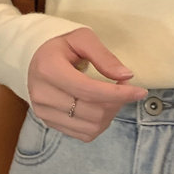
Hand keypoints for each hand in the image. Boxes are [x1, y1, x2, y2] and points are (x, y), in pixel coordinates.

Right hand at [27, 28, 147, 141]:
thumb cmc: (61, 45)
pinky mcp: (49, 123)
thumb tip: (126, 76)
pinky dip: (100, 124)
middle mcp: (43, 95)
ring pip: (90, 126)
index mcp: (49, 70)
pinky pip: (83, 134)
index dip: (119, 94)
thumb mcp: (82, 39)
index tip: (140, 91)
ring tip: (112, 96)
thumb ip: (104, 57)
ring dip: (110, 114)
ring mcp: (44, 112)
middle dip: (117, 102)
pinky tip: (101, 107)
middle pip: (92, 111)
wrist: (33, 57)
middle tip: (123, 86)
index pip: (89, 90)